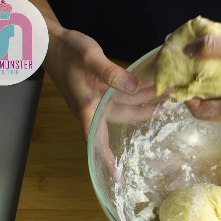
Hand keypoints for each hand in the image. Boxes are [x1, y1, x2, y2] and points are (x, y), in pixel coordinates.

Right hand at [43, 23, 165, 175]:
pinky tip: (154, 83)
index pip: (98, 141)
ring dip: (148, 99)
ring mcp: (99, 98)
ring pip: (128, 103)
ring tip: (169, 94)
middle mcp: (95, 107)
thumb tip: (134, 86)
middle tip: (171, 108)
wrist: (50, 43)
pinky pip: (124, 93)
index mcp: (88, 108)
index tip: (117, 178)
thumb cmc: (66, 52)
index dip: (106, 160)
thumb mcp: (89, 59)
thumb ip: (112, 73)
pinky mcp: (102, 88)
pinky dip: (139, 89)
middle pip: (126, 117)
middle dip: (148, 113)